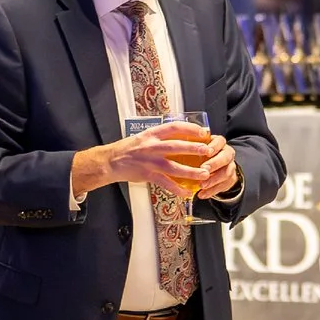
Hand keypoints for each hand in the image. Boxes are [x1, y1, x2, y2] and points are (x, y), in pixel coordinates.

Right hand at [71, 121, 210, 196]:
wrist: (111, 161)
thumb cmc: (128, 149)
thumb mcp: (144, 137)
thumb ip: (160, 137)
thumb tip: (180, 137)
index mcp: (152, 134)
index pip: (174, 127)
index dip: (190, 128)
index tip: (203, 132)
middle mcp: (152, 146)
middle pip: (177, 146)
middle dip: (194, 148)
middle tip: (208, 151)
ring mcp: (150, 161)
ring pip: (174, 166)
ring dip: (190, 171)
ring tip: (204, 174)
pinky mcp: (147, 175)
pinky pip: (165, 183)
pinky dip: (176, 189)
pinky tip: (186, 193)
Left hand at [194, 135, 238, 198]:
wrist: (215, 168)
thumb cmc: (201, 156)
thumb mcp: (197, 149)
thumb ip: (191, 149)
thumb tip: (176, 148)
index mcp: (219, 143)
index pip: (220, 141)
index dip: (214, 146)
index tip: (207, 151)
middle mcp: (227, 154)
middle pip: (225, 157)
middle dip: (214, 164)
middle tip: (204, 169)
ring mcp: (230, 167)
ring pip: (226, 173)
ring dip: (213, 180)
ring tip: (202, 185)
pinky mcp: (230, 179)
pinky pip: (223, 186)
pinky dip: (212, 191)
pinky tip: (202, 194)